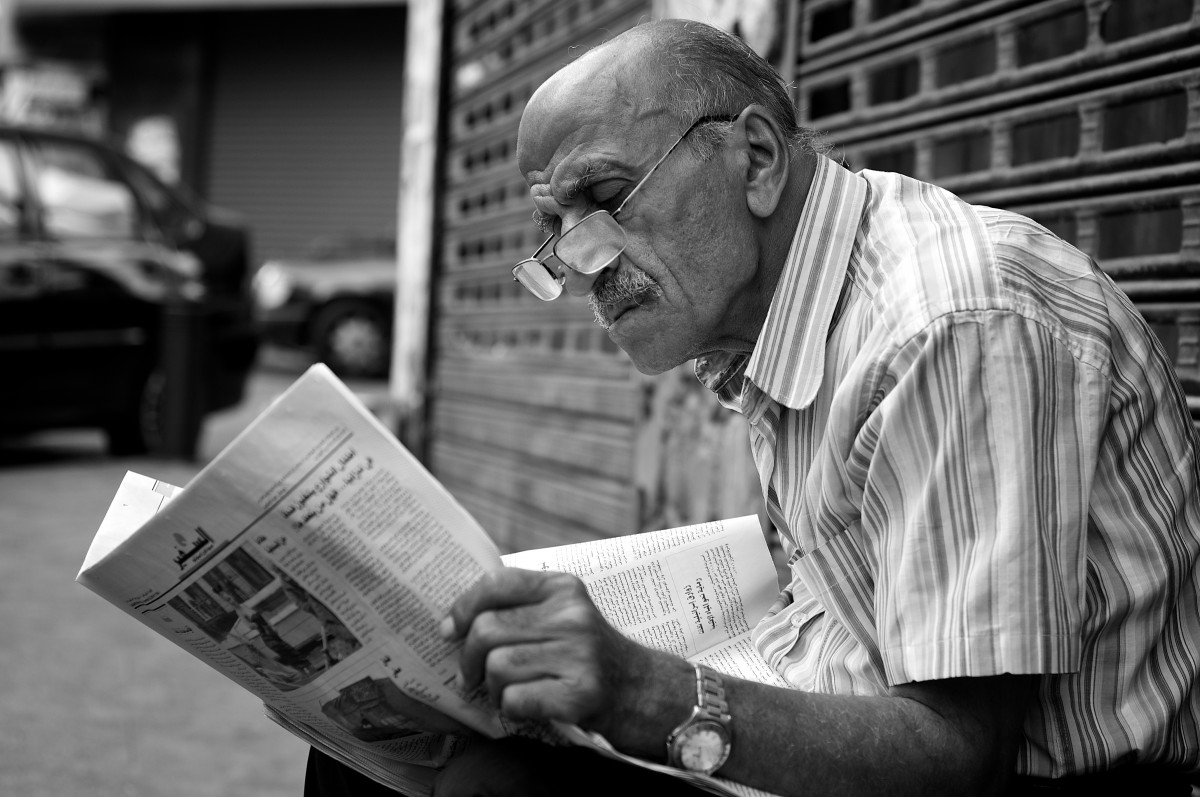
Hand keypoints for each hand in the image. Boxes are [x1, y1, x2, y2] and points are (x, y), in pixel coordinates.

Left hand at [440, 567, 646, 736]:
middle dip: (469, 659)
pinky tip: (527, 706)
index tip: (450, 630)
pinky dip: (510, 708)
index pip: (498, 583)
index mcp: (563, 587)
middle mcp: (572, 615)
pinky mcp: (580, 693)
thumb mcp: (564, 615)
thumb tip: (453, 625)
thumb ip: (521, 609)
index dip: (464, 607)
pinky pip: (515, 699)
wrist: (645, 691)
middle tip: (471, 675)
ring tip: (507, 692)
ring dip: (492, 688)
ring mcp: (579, 654)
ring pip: (497, 666)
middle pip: (487, 630)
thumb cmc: (589, 655)